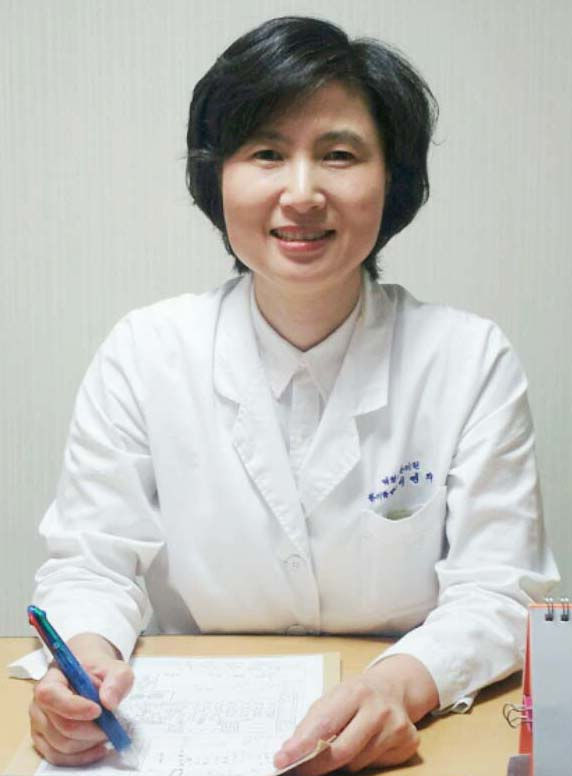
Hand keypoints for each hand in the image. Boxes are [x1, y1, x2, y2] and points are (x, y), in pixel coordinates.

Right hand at [29, 633, 133, 766]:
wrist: (88, 677)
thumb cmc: (99, 673)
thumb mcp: (115, 669)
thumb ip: (116, 680)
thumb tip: (109, 702)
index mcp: (52, 679)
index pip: (52, 696)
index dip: (75, 707)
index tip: (99, 710)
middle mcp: (40, 703)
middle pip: (62, 726)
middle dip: (91, 730)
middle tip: (111, 726)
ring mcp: (39, 724)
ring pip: (61, 745)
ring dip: (89, 743)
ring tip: (106, 733)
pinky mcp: (43, 741)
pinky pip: (58, 757)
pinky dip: (81, 757)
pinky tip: (98, 749)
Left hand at [273, 655, 438, 774]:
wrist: (394, 687)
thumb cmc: (356, 694)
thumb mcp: (334, 697)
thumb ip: (314, 722)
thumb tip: (290, 750)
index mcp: (355, 691)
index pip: (324, 724)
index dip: (301, 745)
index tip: (282, 759)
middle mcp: (378, 709)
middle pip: (342, 751)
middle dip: (316, 765)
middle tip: (299, 770)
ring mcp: (396, 727)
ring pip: (357, 762)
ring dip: (341, 761)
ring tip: (340, 746)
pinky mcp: (408, 742)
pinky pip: (375, 764)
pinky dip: (362, 760)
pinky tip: (365, 744)